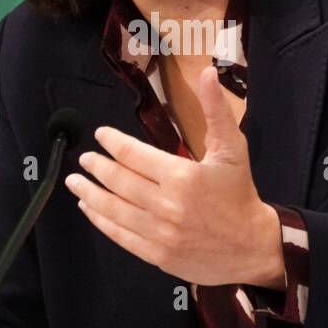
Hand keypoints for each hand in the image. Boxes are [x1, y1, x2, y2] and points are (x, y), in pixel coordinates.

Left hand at [64, 65, 284, 288]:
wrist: (252, 246)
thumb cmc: (239, 194)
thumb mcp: (232, 148)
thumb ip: (216, 110)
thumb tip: (206, 72)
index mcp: (182, 176)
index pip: (134, 155)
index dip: (113, 143)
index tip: (101, 135)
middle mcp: (167, 205)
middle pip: (119, 182)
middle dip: (97, 167)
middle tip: (85, 158)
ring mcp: (160, 233)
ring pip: (114, 209)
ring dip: (90, 194)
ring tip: (75, 182)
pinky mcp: (157, 255)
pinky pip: (121, 235)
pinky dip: (100, 221)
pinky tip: (89, 209)